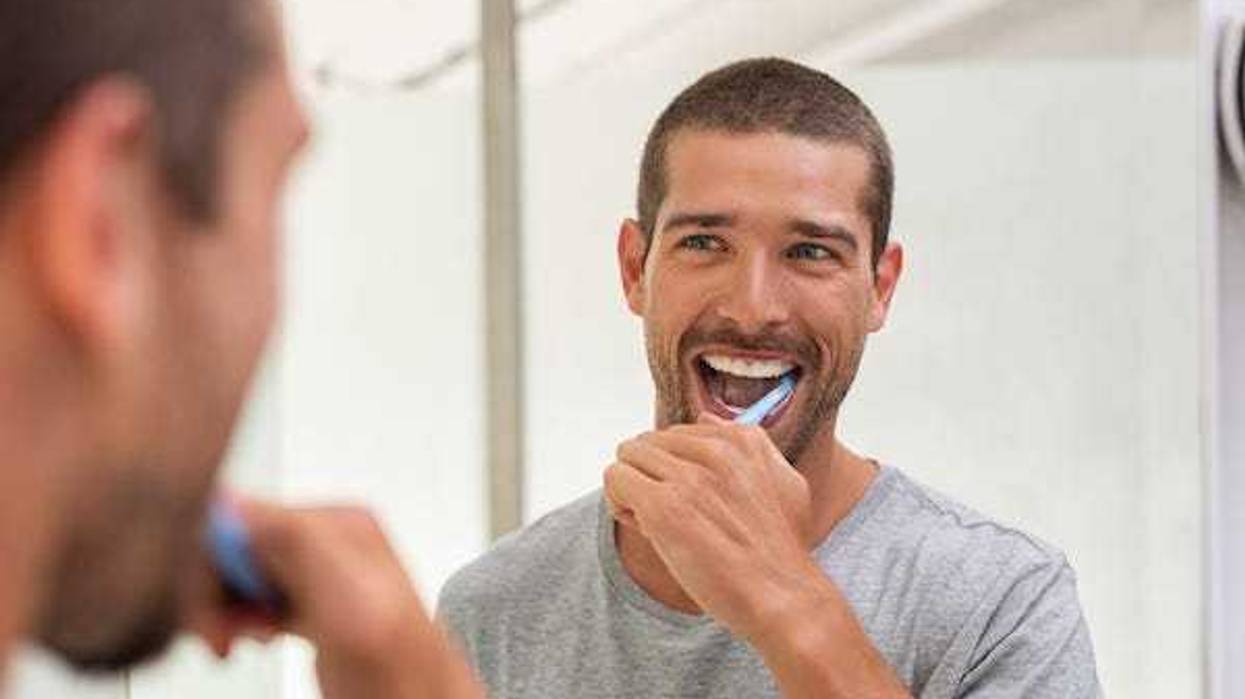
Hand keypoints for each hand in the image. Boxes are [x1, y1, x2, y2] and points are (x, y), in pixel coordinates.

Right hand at [188, 499, 482, 698]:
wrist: (413, 698)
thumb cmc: (394, 656)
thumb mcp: (342, 585)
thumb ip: (291, 536)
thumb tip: (235, 502)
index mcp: (338, 522)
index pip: (248, 516)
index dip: (216, 556)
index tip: (205, 597)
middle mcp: (329, 543)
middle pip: (241, 547)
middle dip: (218, 588)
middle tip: (216, 630)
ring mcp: (320, 577)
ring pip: (244, 578)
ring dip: (226, 609)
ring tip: (232, 638)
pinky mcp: (313, 609)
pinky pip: (258, 602)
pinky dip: (242, 621)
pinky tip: (250, 638)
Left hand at [604, 413, 820, 642]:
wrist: (783, 597)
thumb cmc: (781, 551)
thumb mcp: (785, 484)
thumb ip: (752, 445)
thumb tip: (707, 419)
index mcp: (742, 441)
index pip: (677, 434)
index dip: (675, 468)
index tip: (690, 500)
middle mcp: (714, 451)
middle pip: (648, 443)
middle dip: (650, 476)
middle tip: (670, 515)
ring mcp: (688, 477)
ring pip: (627, 457)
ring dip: (633, 490)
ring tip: (656, 523)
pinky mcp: (663, 506)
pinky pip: (616, 479)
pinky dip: (620, 504)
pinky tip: (646, 530)